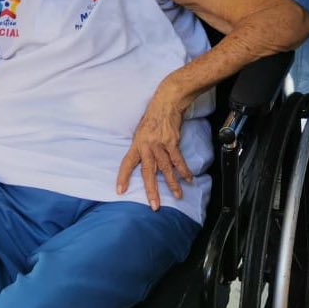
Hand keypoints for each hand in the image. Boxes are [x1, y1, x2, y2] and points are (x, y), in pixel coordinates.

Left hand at [116, 83, 192, 210]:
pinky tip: (188, 179)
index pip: (127, 163)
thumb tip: (143, 161)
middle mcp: (147, 146)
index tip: (120, 191)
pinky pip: (178, 160)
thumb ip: (141, 147)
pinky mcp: (172, 142)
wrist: (166, 102)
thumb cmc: (152, 116)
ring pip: (166, 169)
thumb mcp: (140, 131)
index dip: (123, 177)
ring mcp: (160, 145)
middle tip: (154, 206)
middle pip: (148, 172)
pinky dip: (184, 170)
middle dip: (152, 190)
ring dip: (172, 184)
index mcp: (137, 144)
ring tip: (178, 196)